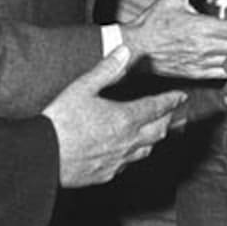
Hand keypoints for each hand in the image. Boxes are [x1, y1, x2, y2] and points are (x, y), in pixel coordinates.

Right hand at [44, 45, 186, 187]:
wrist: (45, 156)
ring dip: (155, 139)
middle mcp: (127, 141)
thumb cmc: (62, 121)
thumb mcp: (83, 87)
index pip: (156, 107)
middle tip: (176, 113)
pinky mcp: (106, 174)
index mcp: (124, 118)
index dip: (171, 100)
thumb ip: (107, 69)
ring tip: (159, 132)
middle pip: (158, 131)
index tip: (181, 96)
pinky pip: (128, 164)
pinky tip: (129, 153)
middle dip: (169, 120)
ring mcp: (118, 160)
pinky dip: (135, 154)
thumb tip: (125, 51)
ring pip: (146, 150)